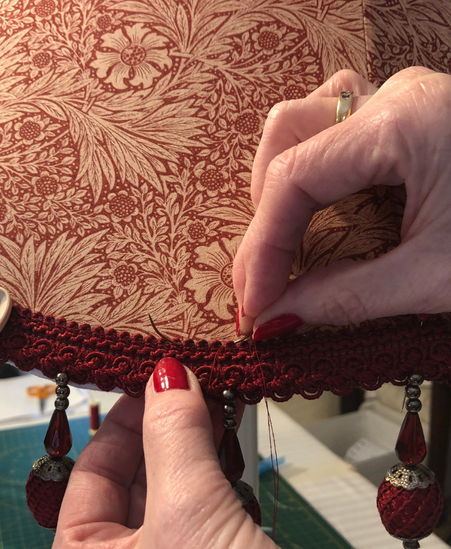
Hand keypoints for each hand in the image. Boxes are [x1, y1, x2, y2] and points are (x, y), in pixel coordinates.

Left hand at [48, 358, 314, 548]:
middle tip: (192, 384)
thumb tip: (166, 375)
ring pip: (177, 491)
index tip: (154, 379)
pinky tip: (235, 443)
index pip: (92, 473)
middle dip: (166, 430)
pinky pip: (210, 511)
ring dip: (198, 447)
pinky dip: (222, 474)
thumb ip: (175, 440)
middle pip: (136, 478)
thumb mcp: (188, 520)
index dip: (122, 421)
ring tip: (217, 402)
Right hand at [233, 67, 450, 337]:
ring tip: (283, 237)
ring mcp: (408, 99)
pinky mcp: (416, 117)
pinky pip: (337, 125)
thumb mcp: (440, 279)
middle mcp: (397, 95)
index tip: (256, 307)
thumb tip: (281, 314)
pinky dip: (313, 168)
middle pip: (287, 135)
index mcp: (403, 121)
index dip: (261, 249)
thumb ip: (348, 296)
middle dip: (263, 214)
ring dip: (281, 181)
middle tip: (265, 278)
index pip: (292, 179)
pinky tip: (318, 204)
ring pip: (308, 118)